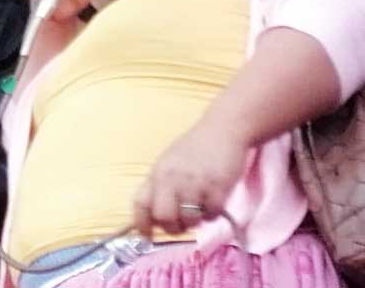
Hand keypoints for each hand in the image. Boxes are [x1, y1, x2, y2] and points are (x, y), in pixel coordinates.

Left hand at [133, 122, 248, 237]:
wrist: (223, 129)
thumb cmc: (196, 147)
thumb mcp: (169, 163)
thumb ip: (160, 186)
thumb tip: (152, 216)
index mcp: (158, 172)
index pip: (140, 204)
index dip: (141, 224)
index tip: (147, 236)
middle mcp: (173, 179)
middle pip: (164, 218)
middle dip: (173, 228)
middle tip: (182, 223)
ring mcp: (196, 184)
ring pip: (190, 221)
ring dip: (196, 221)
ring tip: (201, 207)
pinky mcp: (218, 188)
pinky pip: (212, 215)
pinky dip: (214, 213)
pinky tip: (215, 198)